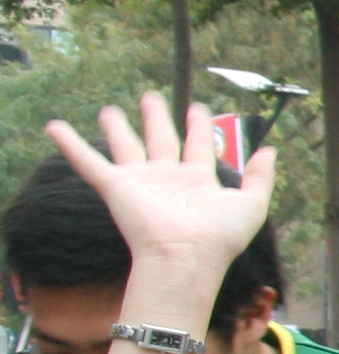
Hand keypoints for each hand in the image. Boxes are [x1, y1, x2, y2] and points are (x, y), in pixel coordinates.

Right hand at [43, 97, 273, 291]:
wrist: (185, 257)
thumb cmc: (220, 237)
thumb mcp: (252, 204)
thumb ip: (261, 177)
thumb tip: (270, 150)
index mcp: (198, 181)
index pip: (198, 146)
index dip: (199, 126)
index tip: (197, 107)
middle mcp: (168, 179)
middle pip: (160, 140)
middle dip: (156, 118)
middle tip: (150, 96)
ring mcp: (140, 183)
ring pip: (126, 146)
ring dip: (117, 128)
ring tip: (109, 110)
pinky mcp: (115, 187)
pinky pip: (88, 161)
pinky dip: (70, 144)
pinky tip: (54, 127)